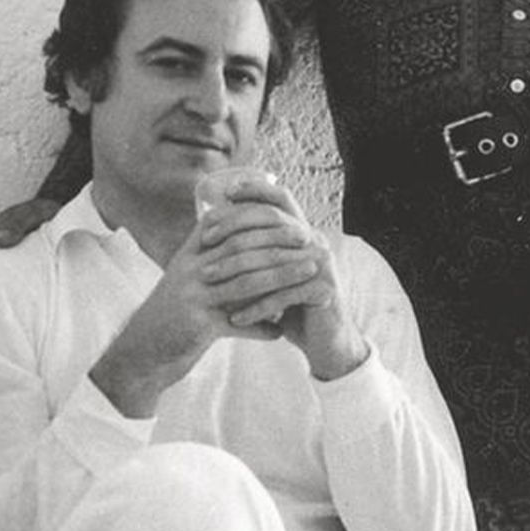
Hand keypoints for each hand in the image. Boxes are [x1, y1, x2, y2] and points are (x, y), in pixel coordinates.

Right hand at [91, 173, 320, 416]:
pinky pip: (237, 324)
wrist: (139, 351)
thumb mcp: (188, 278)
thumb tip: (254, 242)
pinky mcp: (196, 325)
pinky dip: (261, 327)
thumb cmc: (171, 314)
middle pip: (241, 249)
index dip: (260, 220)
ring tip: (308, 275)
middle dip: (278, 244)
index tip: (291, 220)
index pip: (228, 223)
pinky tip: (280, 331)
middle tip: (307, 241)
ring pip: (245, 283)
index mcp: (188, 253)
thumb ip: (215, 258)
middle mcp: (189, 269)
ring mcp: (191, 296)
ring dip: (281, 279)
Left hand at [198, 171, 368, 381]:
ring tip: (210, 281)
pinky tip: (235, 319)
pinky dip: (256, 308)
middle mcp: (316, 242)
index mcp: (304, 232)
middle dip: (235, 232)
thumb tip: (214, 221)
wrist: (324, 340)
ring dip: (237, 272)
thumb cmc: (291, 304)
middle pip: (273, 224)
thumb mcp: (272, 271)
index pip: (282, 199)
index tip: (226, 191)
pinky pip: (284, 296)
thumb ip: (256, 248)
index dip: (257, 190)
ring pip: (274, 261)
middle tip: (204, 243)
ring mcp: (323, 265)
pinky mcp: (325, 291)